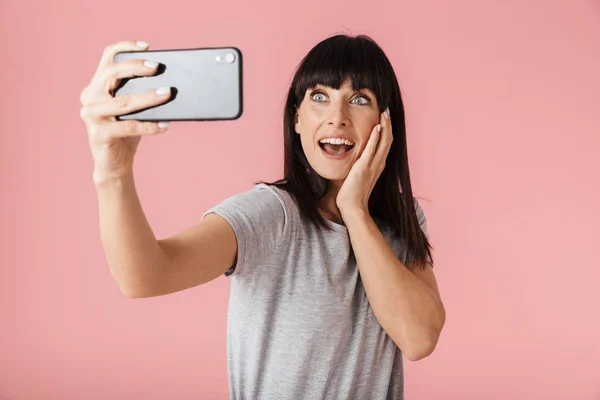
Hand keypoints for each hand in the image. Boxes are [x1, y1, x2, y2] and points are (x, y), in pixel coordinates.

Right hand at [79, 40, 171, 183]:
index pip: (108, 57)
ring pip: (123, 101)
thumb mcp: (133, 109)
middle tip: (158, 67)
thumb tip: (168, 83)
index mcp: (97, 85)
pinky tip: (165, 125)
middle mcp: (90, 96)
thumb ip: (140, 92)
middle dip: (136, 67)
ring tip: (167, 93)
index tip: (147, 46)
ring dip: (148, 97)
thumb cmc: (126, 133)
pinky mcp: (99, 134)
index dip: (125, 47)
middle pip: (112, 73)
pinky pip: (128, 127)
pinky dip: (149, 126)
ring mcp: (91, 115)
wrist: (114, 164)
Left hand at [337, 108, 392, 215]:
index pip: (385, 144)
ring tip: (385, 113)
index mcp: (378, 165)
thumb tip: (355, 158)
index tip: (384, 117)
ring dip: (385, 126)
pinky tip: (377, 127)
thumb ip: (359, 165)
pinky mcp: (363, 168)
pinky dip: (375, 138)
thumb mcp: (357, 175)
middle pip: (388, 140)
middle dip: (388, 124)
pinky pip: (371, 150)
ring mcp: (373, 166)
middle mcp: (379, 164)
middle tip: (386, 110)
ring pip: (383, 142)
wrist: (353, 207)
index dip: (386, 130)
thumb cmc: (352, 194)